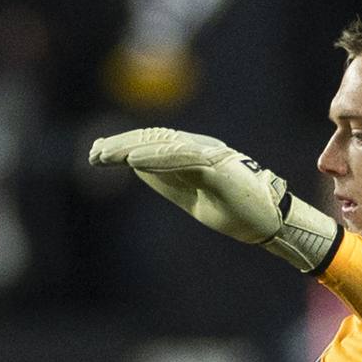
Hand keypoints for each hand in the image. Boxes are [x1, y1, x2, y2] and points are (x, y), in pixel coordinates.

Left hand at [89, 127, 339, 273]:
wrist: (268, 220)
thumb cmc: (231, 208)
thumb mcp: (188, 193)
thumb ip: (165, 177)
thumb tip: (135, 164)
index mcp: (191, 155)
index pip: (153, 144)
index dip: (124, 146)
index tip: (97, 153)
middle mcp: (199, 149)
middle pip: (154, 140)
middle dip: (121, 145)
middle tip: (93, 154)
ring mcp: (209, 156)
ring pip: (164, 145)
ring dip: (132, 148)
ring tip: (105, 155)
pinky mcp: (219, 167)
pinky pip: (184, 157)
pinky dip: (158, 157)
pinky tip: (134, 160)